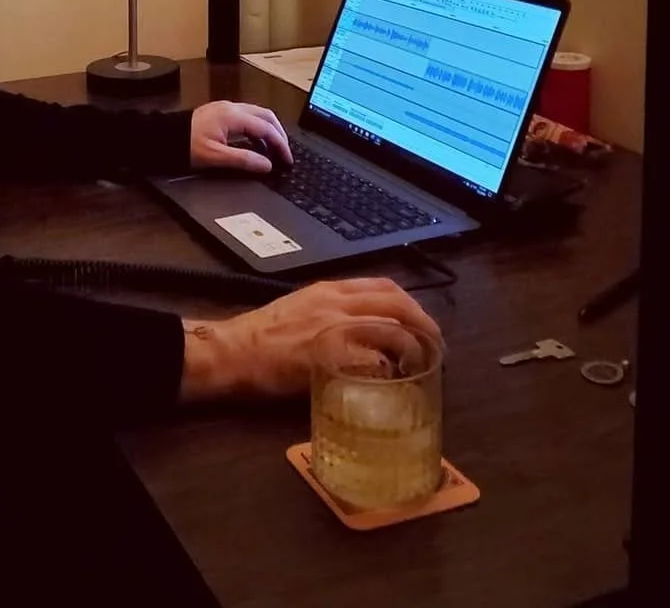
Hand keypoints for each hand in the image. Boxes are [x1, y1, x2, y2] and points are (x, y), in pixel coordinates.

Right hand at [179, 277, 441, 401]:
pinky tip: (389, 384)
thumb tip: (358, 330)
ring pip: (391, 331)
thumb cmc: (261, 335)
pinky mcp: (330, 357)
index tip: (420, 322)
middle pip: (396, 304)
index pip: (383, 286)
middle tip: (436, 346)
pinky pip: (372, 362)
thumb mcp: (300, 308)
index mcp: (329, 290)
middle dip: (423, 324)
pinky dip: (386, 372)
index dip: (410, 304)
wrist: (233, 350)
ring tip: (421, 367)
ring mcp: (335, 329)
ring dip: (412, 349)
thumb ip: (329, 312)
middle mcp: (336, 303)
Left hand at [189, 101, 291, 172]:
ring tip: (274, 150)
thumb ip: (243, 160)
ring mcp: (226, 108)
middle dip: (279, 134)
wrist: (162, 136)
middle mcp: (232, 107)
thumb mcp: (215, 157)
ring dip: (268, 130)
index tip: (287, 160)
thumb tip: (267, 165)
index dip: (280, 144)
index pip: (266, 128)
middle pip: (266, 116)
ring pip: (257, 114)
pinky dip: (257, 129)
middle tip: (285, 153)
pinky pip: (247, 116)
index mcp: (233, 116)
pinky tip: (255, 143)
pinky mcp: (220, 112)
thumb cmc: (186, 146)